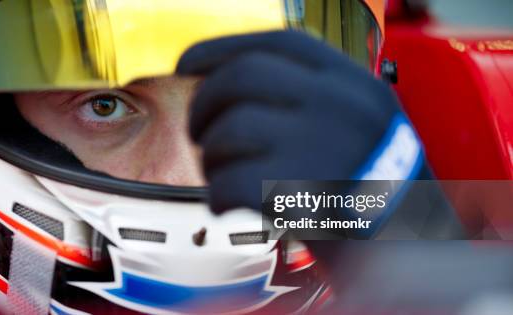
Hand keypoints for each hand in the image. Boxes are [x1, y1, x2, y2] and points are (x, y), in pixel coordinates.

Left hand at [177, 31, 414, 213]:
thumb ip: (303, 95)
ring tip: (225, 175)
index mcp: (350, 82)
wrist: (409, 247)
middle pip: (240, 77)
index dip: (219, 50)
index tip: (185, 65)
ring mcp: (319, 146)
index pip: (274, 44)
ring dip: (211, 157)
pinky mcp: (298, 193)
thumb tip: (225, 79)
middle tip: (198, 132)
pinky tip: (228, 205)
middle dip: (202, 104)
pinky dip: (216, 196)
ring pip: (227, 131)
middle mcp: (337, 104)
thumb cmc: (369, 187)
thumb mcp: (355, 121)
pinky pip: (227, 183)